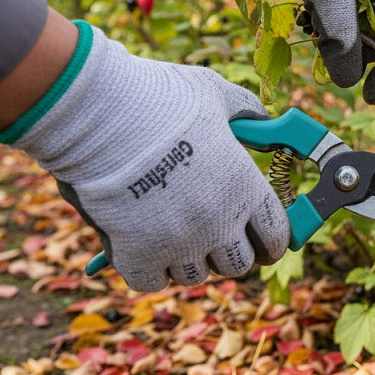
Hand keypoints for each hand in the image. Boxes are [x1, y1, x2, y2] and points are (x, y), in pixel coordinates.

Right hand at [6, 22, 290, 290]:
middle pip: (239, 264)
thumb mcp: (216, 94)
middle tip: (214, 235)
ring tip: (174, 231)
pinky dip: (149, 268)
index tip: (263, 241)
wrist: (98, 112)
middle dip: (229, 252)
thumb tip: (265, 122)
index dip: (272, 240)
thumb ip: (246, 112)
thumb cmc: (160, 98)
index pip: (276, 237)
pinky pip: (153, 280)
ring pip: (195, 275)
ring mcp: (179, 243)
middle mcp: (219, 222)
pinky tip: (142, 244)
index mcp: (245, 188)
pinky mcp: (138, 255)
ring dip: (188, 258)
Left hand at [247, 0, 374, 104]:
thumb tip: (348, 84)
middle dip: (363, 53)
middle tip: (332, 63)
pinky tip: (313, 14)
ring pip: (374, 18)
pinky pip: (361, 0)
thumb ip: (341, 42)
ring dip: (347, 33)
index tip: (367, 95)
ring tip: (314, 32)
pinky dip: (341, 14)